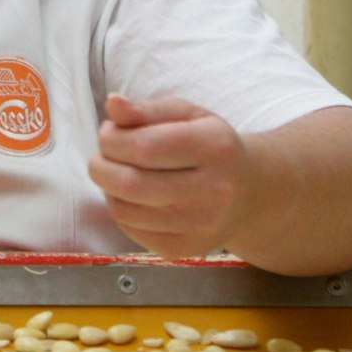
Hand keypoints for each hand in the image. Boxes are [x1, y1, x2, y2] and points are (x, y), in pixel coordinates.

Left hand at [88, 94, 249, 259]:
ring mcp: (201, 225)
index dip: (112, 139)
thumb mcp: (186, 115)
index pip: (144, 147)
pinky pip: (130, 229)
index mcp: (215, 148)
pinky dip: (120, 209)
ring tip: (118, 173)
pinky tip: (133, 196)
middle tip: (103, 156)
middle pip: (130, 182)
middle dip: (100, 166)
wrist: (251, 193)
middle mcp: (214, 191)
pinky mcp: (185, 249)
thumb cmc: (210, 146)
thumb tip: (113, 103)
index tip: (109, 134)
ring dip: (107, 189)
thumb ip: (146, 109)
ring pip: (124, 209)